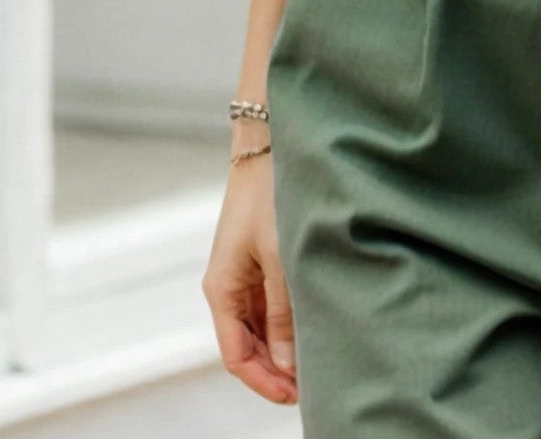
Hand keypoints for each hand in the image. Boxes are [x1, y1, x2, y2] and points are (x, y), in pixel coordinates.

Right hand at [202, 149, 297, 405]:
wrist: (269, 143)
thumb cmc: (271, 194)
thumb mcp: (280, 258)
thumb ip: (284, 313)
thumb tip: (287, 365)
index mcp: (222, 289)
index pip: (236, 356)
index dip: (264, 382)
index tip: (296, 397)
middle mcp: (228, 286)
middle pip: (248, 346)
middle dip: (276, 369)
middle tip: (314, 384)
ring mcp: (243, 273)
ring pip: (260, 328)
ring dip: (283, 346)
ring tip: (318, 358)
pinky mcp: (259, 259)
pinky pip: (269, 304)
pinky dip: (288, 321)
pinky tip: (313, 324)